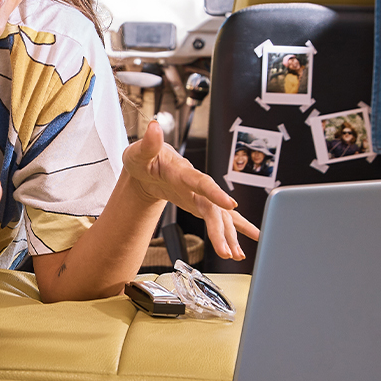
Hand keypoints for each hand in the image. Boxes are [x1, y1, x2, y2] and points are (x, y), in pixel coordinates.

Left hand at [124, 120, 262, 259]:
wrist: (147, 167)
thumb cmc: (143, 158)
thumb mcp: (139, 152)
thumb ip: (148, 143)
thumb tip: (154, 126)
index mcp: (182, 171)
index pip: (201, 182)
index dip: (215, 193)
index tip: (229, 204)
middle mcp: (195, 184)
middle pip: (214, 208)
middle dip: (223, 229)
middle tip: (228, 250)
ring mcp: (200, 195)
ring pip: (219, 216)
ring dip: (229, 236)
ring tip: (237, 254)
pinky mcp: (200, 204)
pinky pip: (220, 219)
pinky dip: (233, 232)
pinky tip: (241, 248)